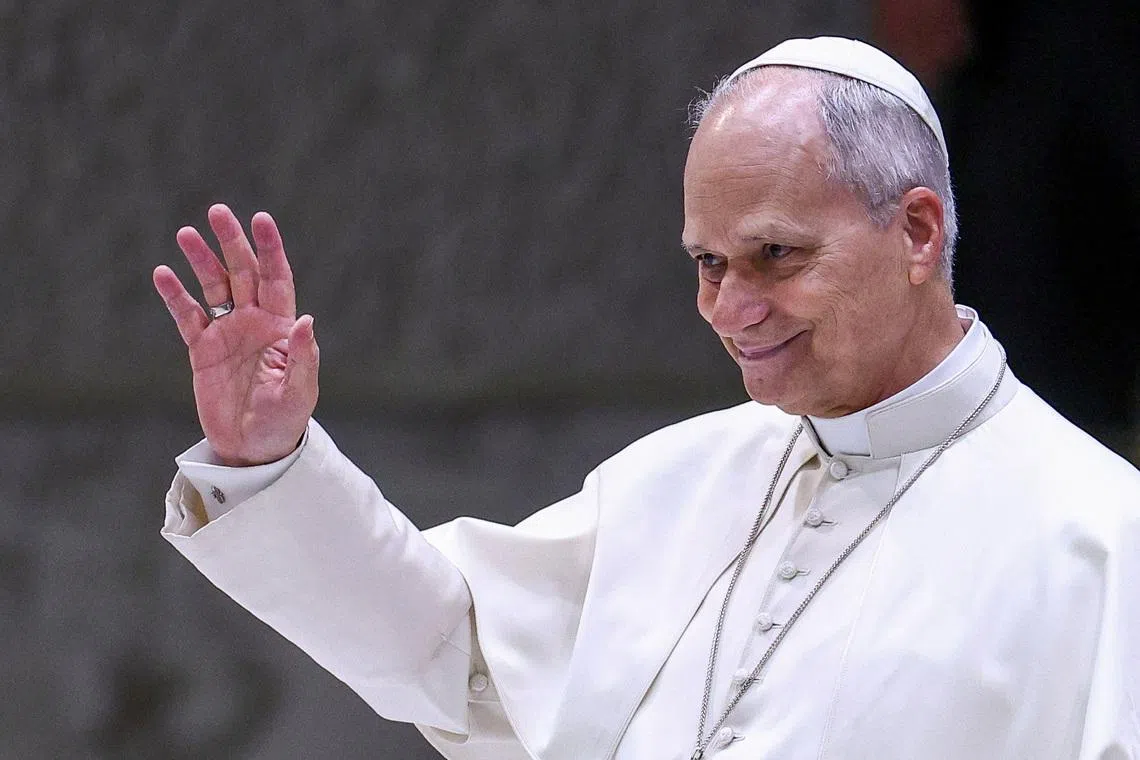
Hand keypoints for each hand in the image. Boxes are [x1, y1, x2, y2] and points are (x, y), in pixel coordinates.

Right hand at [153, 204, 318, 465]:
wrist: (253, 449)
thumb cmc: (284, 421)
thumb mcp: (298, 392)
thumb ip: (302, 357)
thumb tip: (305, 321)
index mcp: (280, 327)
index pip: (277, 278)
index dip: (270, 249)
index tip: (261, 219)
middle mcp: (254, 322)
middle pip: (242, 272)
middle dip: (231, 242)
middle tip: (218, 212)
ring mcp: (227, 333)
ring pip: (213, 287)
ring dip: (201, 260)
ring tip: (185, 234)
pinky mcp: (202, 350)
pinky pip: (187, 316)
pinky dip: (175, 295)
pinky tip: (163, 273)